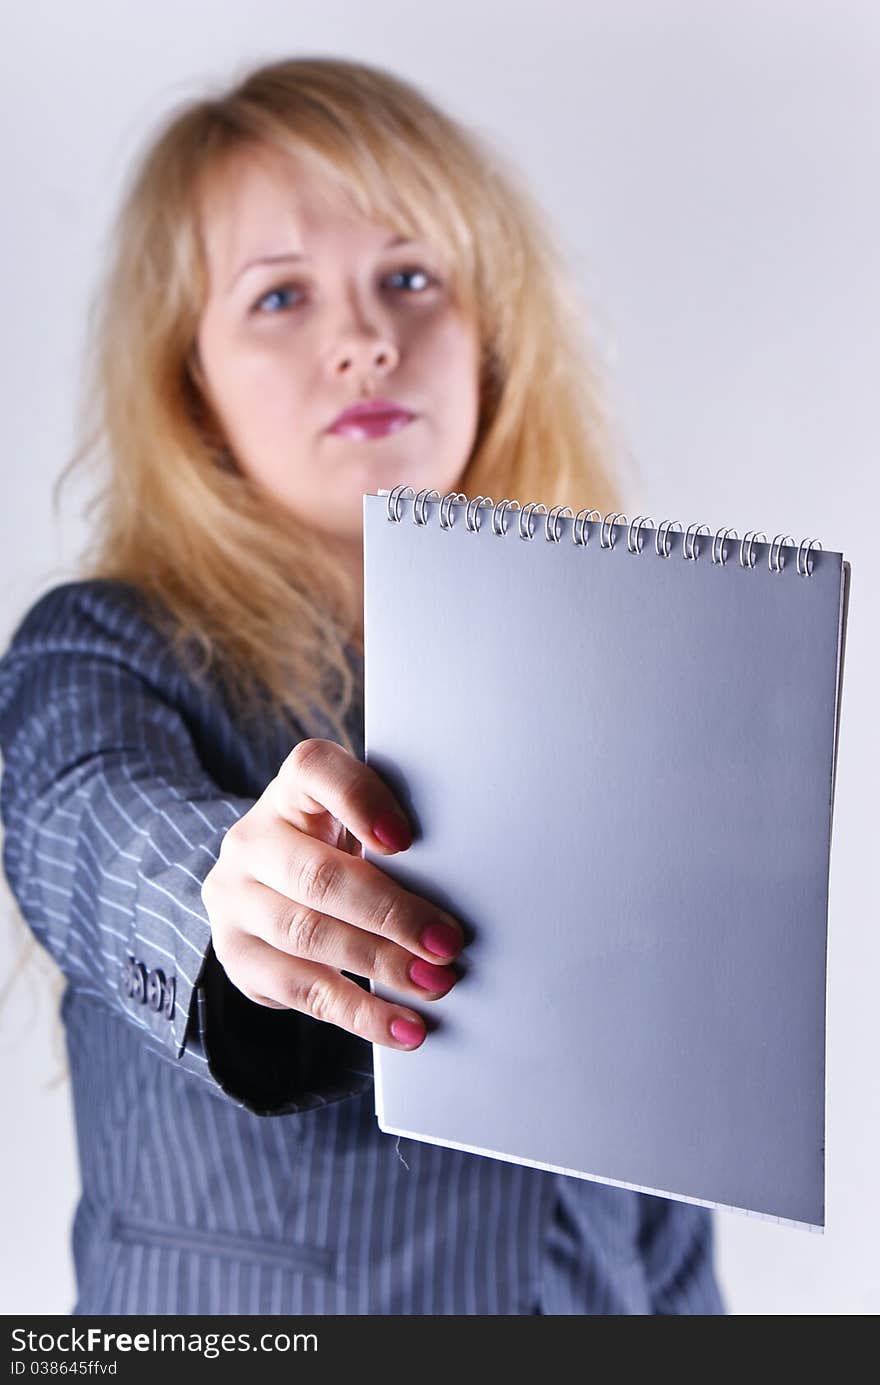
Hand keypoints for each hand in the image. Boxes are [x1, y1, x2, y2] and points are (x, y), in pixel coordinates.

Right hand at [201, 738, 464, 1049]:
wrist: (271, 893)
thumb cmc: (340, 852)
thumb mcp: (359, 828)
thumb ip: (395, 838)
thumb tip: (470, 879)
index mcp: (291, 791)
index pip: (314, 771)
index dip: (359, 801)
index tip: (405, 840)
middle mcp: (252, 839)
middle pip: (318, 875)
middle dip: (391, 913)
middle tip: (447, 943)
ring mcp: (235, 899)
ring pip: (308, 935)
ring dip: (380, 966)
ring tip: (435, 983)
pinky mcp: (237, 956)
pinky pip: (301, 991)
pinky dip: (361, 1013)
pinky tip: (405, 1026)